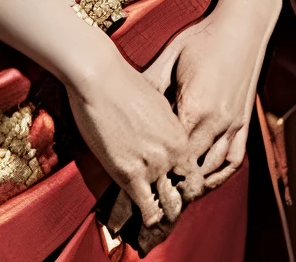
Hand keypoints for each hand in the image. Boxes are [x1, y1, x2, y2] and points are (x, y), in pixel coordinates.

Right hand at [65, 44, 195, 240]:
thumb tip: (164, 136)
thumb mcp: (157, 103)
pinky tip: (138, 218)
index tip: (175, 190)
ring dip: (161, 213)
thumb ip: (166, 125)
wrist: (100, 78)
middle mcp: (173, 152)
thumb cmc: (124, 84)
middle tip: (165, 207)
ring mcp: (153, 164)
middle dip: (176, 203)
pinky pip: (145, 207)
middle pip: (184, 192)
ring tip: (153, 217)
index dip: (186, 185)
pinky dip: (143, 217)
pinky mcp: (129, 173)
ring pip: (168, 205)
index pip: (194, 173)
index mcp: (181, 134)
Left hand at [143, 0, 279, 200]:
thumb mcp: (171, 56)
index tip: (138, 182)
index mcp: (194, 106)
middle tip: (152, 197)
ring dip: (194, 185)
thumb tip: (126, 100)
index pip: (170, 154)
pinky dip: (220, 175)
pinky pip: (234, 160)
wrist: (242, 25)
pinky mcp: (244, 121)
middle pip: (190, 169)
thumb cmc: (204, 37)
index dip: (154, 172)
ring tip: (174, 194)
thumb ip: (151, 83)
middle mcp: (216, 121)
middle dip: (171, 186)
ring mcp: (233, 123)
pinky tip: (206, 180)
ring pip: (212, 170)